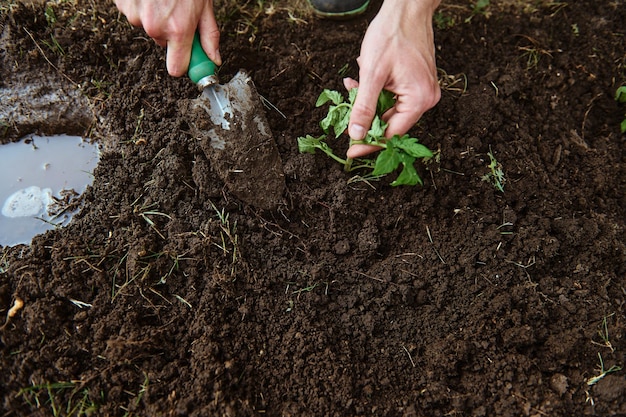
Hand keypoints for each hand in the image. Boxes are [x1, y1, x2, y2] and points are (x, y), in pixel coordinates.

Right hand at [114, 0, 220, 75]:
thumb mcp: (204, 5)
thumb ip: (208, 35)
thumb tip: (214, 60)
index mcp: (178, 30)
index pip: (176, 69)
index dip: (182, 63)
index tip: (188, 57)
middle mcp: (155, 27)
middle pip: (163, 44)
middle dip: (170, 31)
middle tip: (177, 8)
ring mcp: (136, 15)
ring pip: (148, 27)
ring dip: (155, 15)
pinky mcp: (123, 5)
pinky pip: (134, 13)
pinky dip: (141, 5)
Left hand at [346, 0, 440, 157]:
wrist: (407, 7)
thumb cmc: (392, 34)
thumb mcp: (372, 74)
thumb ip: (364, 107)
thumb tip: (357, 134)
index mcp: (419, 99)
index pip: (392, 134)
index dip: (369, 143)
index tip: (350, 152)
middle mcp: (426, 98)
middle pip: (391, 122)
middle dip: (365, 115)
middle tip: (346, 108)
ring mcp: (423, 90)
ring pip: (389, 108)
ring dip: (368, 100)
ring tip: (354, 82)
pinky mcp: (417, 82)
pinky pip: (393, 96)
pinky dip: (376, 90)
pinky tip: (363, 76)